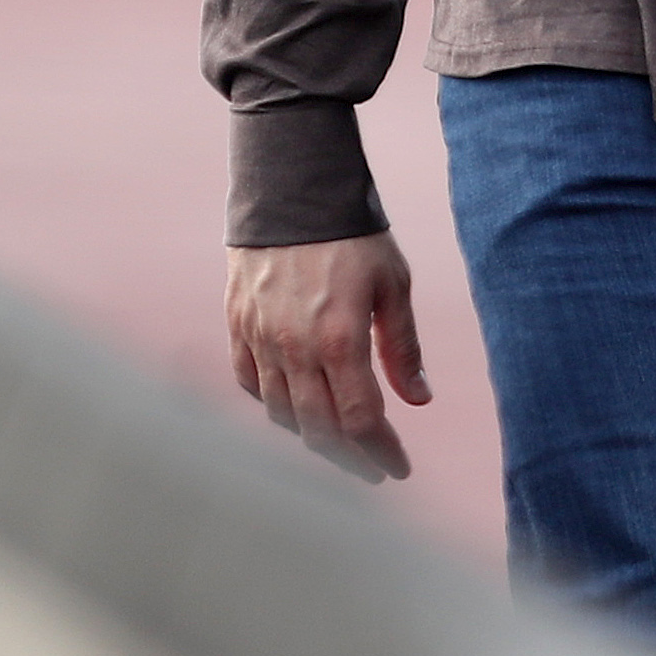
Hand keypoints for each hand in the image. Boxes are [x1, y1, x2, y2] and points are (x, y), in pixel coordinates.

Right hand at [225, 231, 429, 481]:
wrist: (292, 186)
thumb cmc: (352, 233)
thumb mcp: (392, 285)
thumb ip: (402, 347)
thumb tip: (418, 399)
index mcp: (340, 341)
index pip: (360, 421)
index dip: (382, 453)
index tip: (399, 468)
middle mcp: (295, 348)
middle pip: (319, 430)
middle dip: (350, 459)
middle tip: (372, 469)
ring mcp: (261, 337)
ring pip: (282, 413)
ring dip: (311, 436)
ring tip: (337, 440)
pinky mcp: (238, 323)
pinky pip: (249, 382)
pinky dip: (271, 403)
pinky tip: (293, 405)